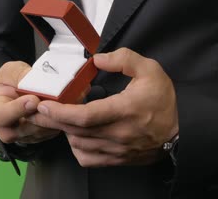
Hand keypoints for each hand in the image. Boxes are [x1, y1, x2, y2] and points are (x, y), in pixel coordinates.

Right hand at [0, 62, 59, 143]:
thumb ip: (20, 75)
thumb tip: (37, 80)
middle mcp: (7, 129)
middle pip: (24, 129)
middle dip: (41, 115)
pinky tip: (66, 107)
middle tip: (54, 102)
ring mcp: (24, 136)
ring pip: (41, 131)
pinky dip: (59, 120)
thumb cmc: (8, 82)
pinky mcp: (40, 137)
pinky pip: (51, 132)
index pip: (2, 116)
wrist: (12, 93)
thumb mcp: (10, 71)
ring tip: (63, 102)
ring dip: (53, 118)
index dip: (18, 109)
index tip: (33, 99)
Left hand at [28, 48, 178, 166]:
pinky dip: (77, 148)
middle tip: (37, 110)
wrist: (181, 130)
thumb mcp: (150, 70)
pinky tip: (77, 135)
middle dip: (52, 121)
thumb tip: (97, 60)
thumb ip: (123, 59)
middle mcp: (118, 134)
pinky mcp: (118, 159)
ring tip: (60, 118)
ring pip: (79, 146)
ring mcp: (117, 150)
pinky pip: (88, 159)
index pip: (86, 116)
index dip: (61, 112)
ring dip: (65, 132)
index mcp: (125, 110)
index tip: (45, 105)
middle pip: (76, 132)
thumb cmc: (164, 101)